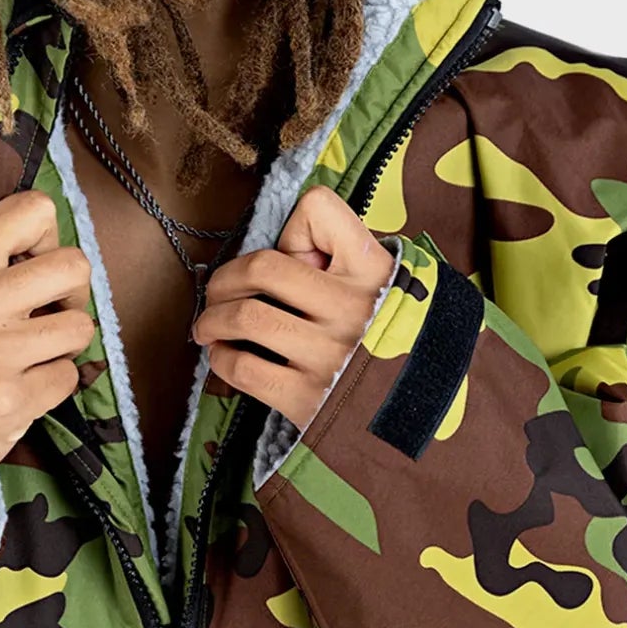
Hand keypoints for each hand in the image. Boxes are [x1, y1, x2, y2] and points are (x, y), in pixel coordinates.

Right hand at [0, 191, 96, 501]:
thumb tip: (55, 246)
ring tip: (29, 357)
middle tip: (48, 316)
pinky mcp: (9, 402)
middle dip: (72, 295)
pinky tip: (20, 389)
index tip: (33, 268)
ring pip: (82, 326)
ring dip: (64, 345)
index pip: (33, 210)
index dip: (48, 240)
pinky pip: (70, 376)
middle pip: (74, 266)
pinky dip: (53, 385)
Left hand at [191, 187, 397, 430]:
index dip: (295, 227)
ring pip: (244, 317)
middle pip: (261, 267)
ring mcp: (328, 355)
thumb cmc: (388, 340)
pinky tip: (225, 355)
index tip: (289, 252)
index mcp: (373, 271)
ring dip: (212, 319)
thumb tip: (284, 247)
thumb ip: (343, 254)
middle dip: (225, 280)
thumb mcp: (386, 284)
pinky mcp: (307, 399)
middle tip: (217, 293)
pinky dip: (221, 358)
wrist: (417, 417)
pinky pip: (242, 368)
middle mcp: (352, 308)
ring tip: (209, 326)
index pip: (318, 210)